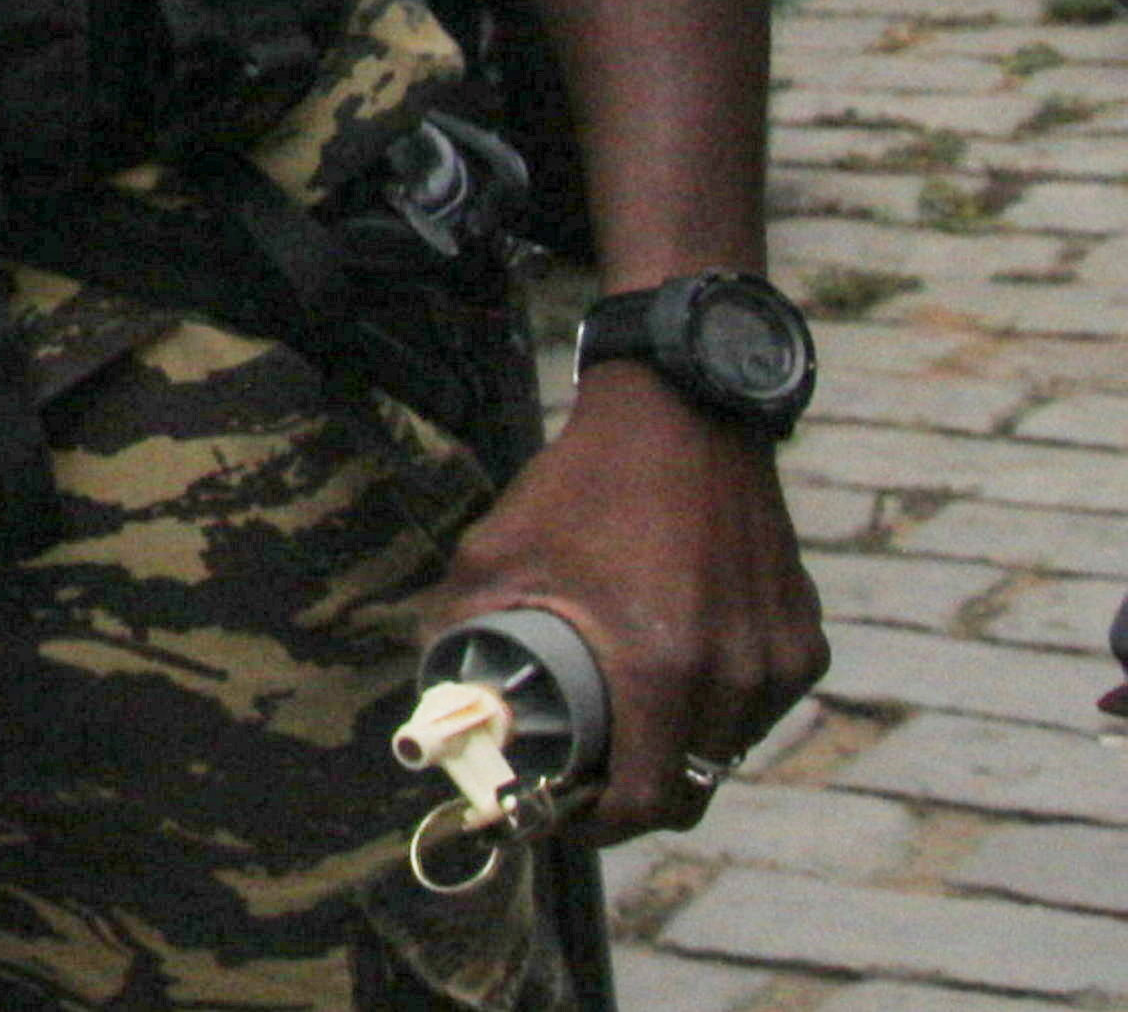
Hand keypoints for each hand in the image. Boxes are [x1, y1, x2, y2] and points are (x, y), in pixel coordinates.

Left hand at [418, 363, 821, 839]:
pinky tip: (674, 664)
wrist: (682, 414)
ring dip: (676, 747)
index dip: (595, 826)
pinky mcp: (804, 638)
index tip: (559, 814)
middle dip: (632, 794)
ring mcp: (779, 659)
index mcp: (663, 667)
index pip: (644, 801)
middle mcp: (736, 675)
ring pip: (725, 749)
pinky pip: (757, 705)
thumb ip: (458, 629)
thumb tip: (435, 698)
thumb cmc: (586, 483)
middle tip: (587, 774)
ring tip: (627, 712)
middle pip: (687, 788)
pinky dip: (715, 705)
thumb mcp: (498, 554)